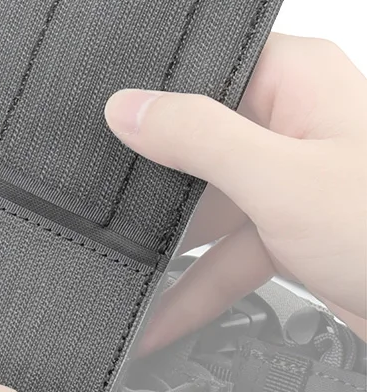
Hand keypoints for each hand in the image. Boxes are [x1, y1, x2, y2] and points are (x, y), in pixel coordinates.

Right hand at [105, 34, 366, 353]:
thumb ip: (197, 137)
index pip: (198, 70)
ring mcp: (296, 180)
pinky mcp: (300, 232)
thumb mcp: (280, 180)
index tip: (91, 126)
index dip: (145, 97)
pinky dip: (200, 288)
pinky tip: (161, 321)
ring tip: (118, 284)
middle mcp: (295, 123)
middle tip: (94, 213)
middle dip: (150, 192)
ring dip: (170, 255)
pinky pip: (233, 253)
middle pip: (196, 145)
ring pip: (210, 208)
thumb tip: (127, 106)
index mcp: (296, 80)